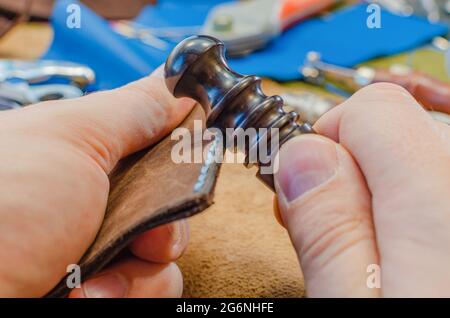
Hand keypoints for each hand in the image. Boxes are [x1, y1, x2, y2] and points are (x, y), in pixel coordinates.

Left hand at [0, 68, 194, 297]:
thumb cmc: (1, 208)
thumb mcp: (71, 138)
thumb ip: (133, 109)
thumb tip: (178, 83)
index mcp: (84, 155)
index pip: (156, 144)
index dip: (180, 151)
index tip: (194, 155)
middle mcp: (95, 201)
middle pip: (169, 199)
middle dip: (167, 215)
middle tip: (143, 226)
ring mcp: (101, 248)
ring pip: (166, 250)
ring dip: (146, 263)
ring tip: (100, 272)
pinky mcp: (108, 287)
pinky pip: (153, 287)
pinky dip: (132, 293)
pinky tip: (91, 294)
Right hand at [274, 83, 449, 296]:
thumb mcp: (352, 307)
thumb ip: (328, 231)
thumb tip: (299, 156)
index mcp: (439, 203)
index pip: (373, 107)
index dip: (321, 140)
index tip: (299, 188)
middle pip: (398, 128)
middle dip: (348, 169)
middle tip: (330, 233)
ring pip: (419, 158)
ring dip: (379, 192)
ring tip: (363, 252)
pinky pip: (434, 183)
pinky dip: (410, 207)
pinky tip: (400, 253)